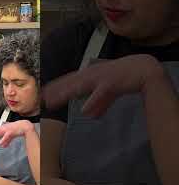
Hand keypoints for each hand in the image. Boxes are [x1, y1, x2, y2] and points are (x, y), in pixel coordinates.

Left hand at [0, 120, 33, 147]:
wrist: (25, 126)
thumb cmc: (17, 129)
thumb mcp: (10, 136)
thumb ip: (6, 141)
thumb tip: (3, 146)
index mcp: (2, 129)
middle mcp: (3, 128)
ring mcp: (7, 129)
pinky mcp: (11, 132)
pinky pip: (6, 136)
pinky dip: (3, 140)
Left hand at [42, 54, 165, 117]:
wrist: (144, 69)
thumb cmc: (125, 78)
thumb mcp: (108, 93)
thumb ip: (98, 104)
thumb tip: (89, 115)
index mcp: (89, 75)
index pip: (68, 81)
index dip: (55, 87)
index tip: (42, 93)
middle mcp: (91, 75)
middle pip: (68, 83)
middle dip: (54, 91)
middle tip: (40, 98)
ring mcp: (100, 78)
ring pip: (78, 87)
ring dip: (64, 94)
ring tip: (51, 102)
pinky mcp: (111, 84)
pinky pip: (99, 94)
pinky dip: (92, 102)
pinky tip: (84, 111)